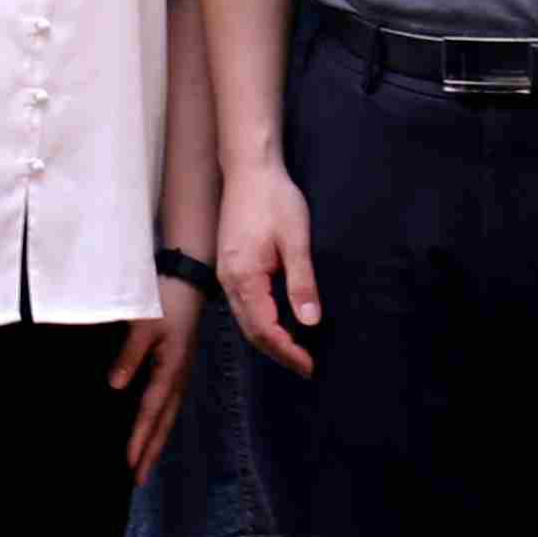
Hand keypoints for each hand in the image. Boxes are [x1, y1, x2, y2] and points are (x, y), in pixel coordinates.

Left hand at [114, 294, 190, 478]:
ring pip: (168, 415)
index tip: (129, 464)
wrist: (189, 279)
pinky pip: (169, 403)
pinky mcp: (178, 366)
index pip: (151, 412)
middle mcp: (178, 377)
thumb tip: (115, 386)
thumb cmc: (165, 301)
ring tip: (145, 463)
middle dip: (151, 451)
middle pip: (164, 422)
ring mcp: (180, 373)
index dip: (139, 439)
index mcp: (170, 370)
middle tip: (139, 479)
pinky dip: (160, 422)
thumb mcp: (145, 325)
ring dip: (157, 440)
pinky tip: (152, 427)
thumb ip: (130, 356)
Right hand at [218, 161, 321, 376]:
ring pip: (245, 320)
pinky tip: (279, 322)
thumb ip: (301, 282)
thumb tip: (310, 322)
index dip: (288, 352)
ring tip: (296, 350)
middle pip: (252, 332)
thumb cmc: (274, 199)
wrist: (249, 169)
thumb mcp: (295, 239)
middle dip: (279, 352)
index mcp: (245, 279)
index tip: (310, 366)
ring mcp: (227, 275)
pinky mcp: (231, 266)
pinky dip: (261, 321)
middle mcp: (230, 282)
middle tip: (306, 366)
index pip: (265, 330)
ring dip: (269, 339)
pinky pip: (243, 305)